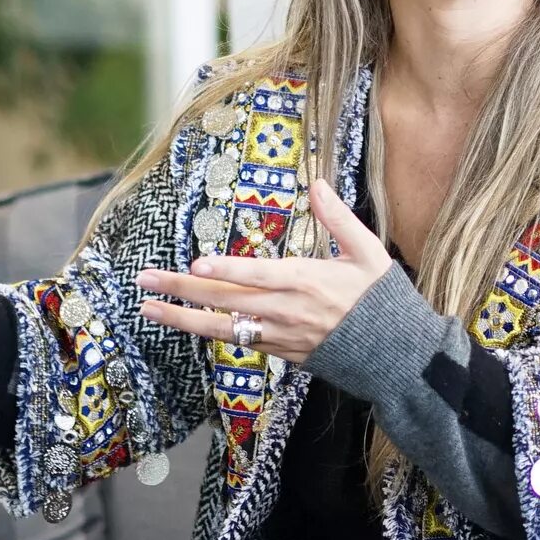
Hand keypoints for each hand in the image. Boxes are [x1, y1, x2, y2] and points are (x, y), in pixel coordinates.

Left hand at [136, 180, 389, 361]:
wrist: (395, 355)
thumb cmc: (382, 300)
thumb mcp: (368, 252)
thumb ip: (338, 218)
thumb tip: (316, 184)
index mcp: (307, 281)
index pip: (258, 275)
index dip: (226, 270)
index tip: (196, 263)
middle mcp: (286, 311)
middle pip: (225, 300)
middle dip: (182, 290)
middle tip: (144, 279)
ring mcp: (280, 336)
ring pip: (223, 328)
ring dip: (182, 318)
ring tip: (148, 307)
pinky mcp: (281, 353)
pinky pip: (239, 341)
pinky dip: (211, 332)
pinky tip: (185, 322)